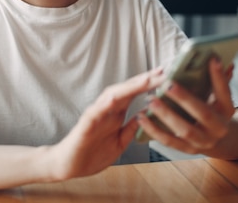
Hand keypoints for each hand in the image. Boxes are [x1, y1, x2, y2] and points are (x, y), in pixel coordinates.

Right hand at [46, 67, 165, 180]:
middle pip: (127, 90)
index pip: (135, 94)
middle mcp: (106, 109)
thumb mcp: (120, 142)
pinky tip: (114, 98)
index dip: (150, 84)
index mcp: (116, 113)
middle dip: (144, 80)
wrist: (69, 166)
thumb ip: (132, 127)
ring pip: (112, 96)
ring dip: (128, 87)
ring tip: (145, 80)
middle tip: (163, 71)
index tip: (168, 75)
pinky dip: (104, 104)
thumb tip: (148, 113)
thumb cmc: (92, 153)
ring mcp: (95, 115)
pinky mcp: (84, 125)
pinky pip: (94, 113)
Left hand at [137, 58, 235, 154]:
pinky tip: (142, 118)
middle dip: (185, 98)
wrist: (217, 140)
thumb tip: (218, 58)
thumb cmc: (213, 110)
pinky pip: (169, 141)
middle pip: (203, 113)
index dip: (219, 77)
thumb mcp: (219, 97)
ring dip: (166, 115)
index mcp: (227, 111)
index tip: (211, 59)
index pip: (224, 92)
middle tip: (167, 85)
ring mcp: (203, 142)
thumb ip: (218, 80)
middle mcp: (219, 129)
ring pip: (185, 129)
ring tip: (151, 100)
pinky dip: (154, 129)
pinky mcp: (187, 149)